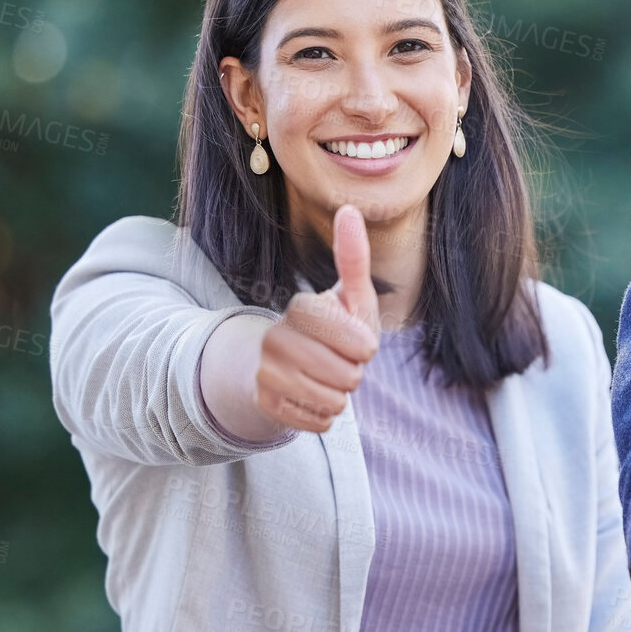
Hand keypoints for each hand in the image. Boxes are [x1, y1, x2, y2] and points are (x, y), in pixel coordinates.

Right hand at [252, 204, 382, 433]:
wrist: (283, 366)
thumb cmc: (331, 328)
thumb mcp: (349, 295)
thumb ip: (353, 256)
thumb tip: (348, 208)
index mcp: (301, 308)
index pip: (362, 344)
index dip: (365, 346)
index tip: (351, 337)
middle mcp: (276, 339)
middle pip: (351, 377)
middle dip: (354, 372)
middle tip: (337, 360)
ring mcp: (266, 374)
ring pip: (335, 402)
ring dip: (339, 394)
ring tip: (324, 377)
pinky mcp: (265, 405)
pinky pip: (319, 423)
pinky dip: (323, 415)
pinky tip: (309, 397)